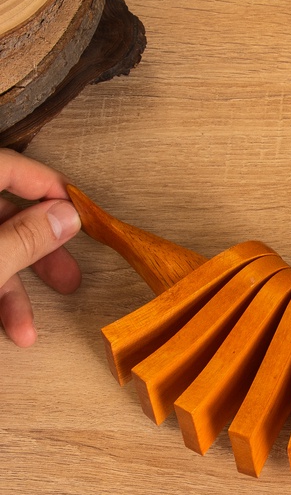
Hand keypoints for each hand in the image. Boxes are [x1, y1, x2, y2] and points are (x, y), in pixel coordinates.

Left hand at [0, 148, 80, 346]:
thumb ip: (24, 239)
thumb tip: (66, 216)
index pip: (6, 165)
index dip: (46, 186)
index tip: (79, 212)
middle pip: (0, 212)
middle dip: (36, 252)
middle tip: (69, 276)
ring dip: (12, 290)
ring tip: (28, 328)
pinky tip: (9, 329)